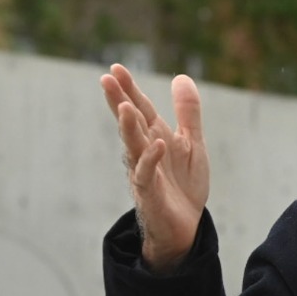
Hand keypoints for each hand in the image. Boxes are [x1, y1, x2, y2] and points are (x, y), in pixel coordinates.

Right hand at [101, 65, 208, 271]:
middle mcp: (145, 152)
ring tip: (125, 106)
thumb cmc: (183, 185)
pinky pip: (147, 174)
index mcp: (155, 137)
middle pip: (131, 123)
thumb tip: (181, 77)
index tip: (116, 68)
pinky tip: (158, 144)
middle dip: (119, 101)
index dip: (129, 89)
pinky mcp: (150, 193)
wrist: (186, 227)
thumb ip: (187, 112)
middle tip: (106, 80)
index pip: (140, 109)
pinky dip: (151, 159)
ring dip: (129, 127)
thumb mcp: (191, 143)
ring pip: (133, 146)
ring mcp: (145, 172)